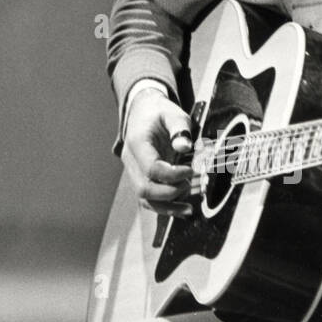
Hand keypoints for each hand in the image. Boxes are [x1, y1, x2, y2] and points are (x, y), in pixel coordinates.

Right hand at [121, 89, 194, 216]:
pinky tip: (183, 209)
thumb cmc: (159, 113)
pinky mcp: (141, 179)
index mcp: (137, 143)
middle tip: (190, 184)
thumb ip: (180, 128)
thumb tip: (185, 147)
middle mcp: (130, 160)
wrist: (143, 112)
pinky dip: (165, 208)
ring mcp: (133, 172)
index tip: (191, 170)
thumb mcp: (173, 114)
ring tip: (189, 209)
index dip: (172, 174)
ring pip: (144, 199)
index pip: (151, 168)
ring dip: (167, 207)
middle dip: (170, 193)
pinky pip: (149, 200)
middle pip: (144, 188)